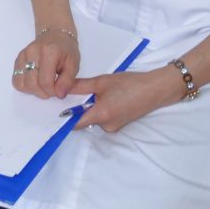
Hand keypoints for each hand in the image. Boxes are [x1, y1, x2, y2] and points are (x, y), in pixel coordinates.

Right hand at [11, 27, 80, 99]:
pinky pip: (16, 80)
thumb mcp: (74, 65)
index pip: (45, 82)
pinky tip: (35, 81)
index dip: (52, 92)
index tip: (59, 91)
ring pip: (22, 84)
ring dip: (34, 90)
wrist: (55, 35)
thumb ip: (68, 81)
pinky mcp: (17, 60)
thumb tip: (59, 94)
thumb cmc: (66, 50)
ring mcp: (23, 55)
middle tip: (52, 88)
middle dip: (44, 92)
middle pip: (32, 84)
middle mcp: (32, 52)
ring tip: (43, 85)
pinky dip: (25, 86)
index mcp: (49, 52)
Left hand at [70, 68, 184, 133]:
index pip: (76, 123)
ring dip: (90, 108)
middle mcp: (107, 126)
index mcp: (102, 115)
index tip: (54, 109)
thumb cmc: (129, 83)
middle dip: (78, 109)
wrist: (155, 89)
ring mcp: (114, 127)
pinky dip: (99, 110)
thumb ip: (80, 86)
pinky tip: (105, 97)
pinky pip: (103, 118)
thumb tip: (61, 88)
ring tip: (95, 93)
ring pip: (94, 118)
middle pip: (84, 120)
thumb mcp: (102, 81)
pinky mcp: (119, 124)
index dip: (65, 117)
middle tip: (73, 93)